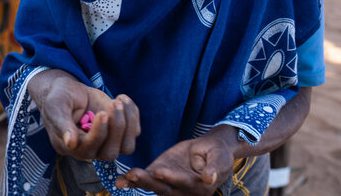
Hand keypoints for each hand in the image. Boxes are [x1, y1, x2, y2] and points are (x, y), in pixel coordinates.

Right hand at [28, 69, 139, 160]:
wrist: (69, 90)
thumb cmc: (58, 97)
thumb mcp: (55, 106)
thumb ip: (62, 123)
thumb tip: (71, 143)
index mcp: (71, 146)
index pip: (89, 149)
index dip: (99, 133)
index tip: (102, 113)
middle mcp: (90, 149)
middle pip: (110, 153)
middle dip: (117, 128)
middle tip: (114, 104)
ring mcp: (106, 142)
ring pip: (126, 147)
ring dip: (128, 123)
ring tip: (119, 101)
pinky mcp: (118, 132)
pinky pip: (134, 131)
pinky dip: (132, 114)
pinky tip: (121, 98)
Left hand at [115, 126, 236, 194]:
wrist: (210, 150)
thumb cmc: (218, 154)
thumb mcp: (220, 158)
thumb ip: (214, 168)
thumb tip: (209, 179)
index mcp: (198, 187)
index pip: (184, 183)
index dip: (172, 178)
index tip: (159, 171)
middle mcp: (182, 190)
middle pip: (164, 188)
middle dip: (148, 182)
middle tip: (134, 174)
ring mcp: (169, 183)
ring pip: (152, 185)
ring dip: (138, 182)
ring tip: (124, 178)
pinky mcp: (159, 174)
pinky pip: (145, 179)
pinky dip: (133, 181)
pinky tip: (120, 181)